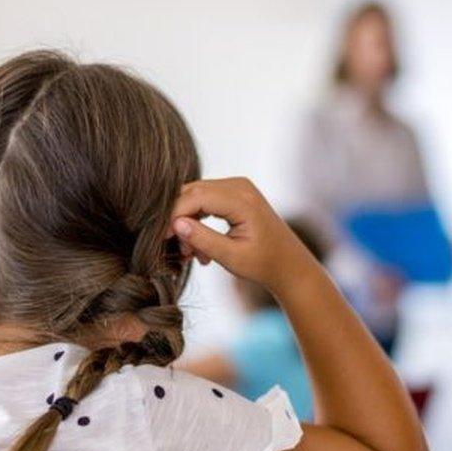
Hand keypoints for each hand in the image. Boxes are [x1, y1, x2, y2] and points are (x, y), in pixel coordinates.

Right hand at [169, 177, 318, 292]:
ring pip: (195, 197)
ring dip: (187, 223)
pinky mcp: (233, 194)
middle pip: (192, 192)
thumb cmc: (264, 264)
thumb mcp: (232, 257)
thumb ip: (203, 240)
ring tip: (192, 253)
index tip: (162, 238)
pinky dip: (197, 221)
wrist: (288, 264)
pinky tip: (199, 246)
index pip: (195, 197)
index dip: (173, 215)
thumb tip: (176, 224)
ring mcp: (237, 187)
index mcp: (242, 200)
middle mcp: (239, 186)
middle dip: (179, 220)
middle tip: (180, 251)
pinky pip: (204, 200)